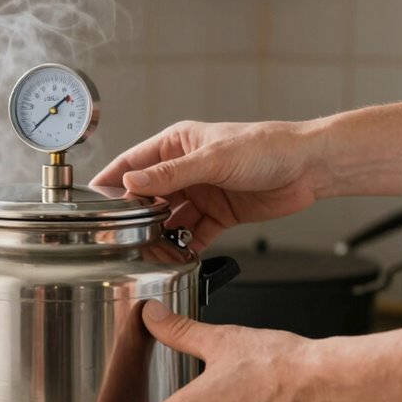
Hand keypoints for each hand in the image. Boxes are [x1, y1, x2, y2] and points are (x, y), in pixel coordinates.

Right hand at [91, 120, 328, 250]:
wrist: (308, 167)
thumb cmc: (266, 147)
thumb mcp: (213, 159)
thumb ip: (170, 173)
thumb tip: (132, 182)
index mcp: (178, 145)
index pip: (133, 164)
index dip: (112, 182)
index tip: (92, 203)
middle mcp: (186, 169)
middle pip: (149, 197)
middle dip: (136, 217)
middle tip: (122, 236)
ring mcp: (201, 193)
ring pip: (169, 220)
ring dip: (161, 236)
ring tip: (150, 251)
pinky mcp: (218, 215)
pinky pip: (193, 235)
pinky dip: (185, 247)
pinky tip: (179, 257)